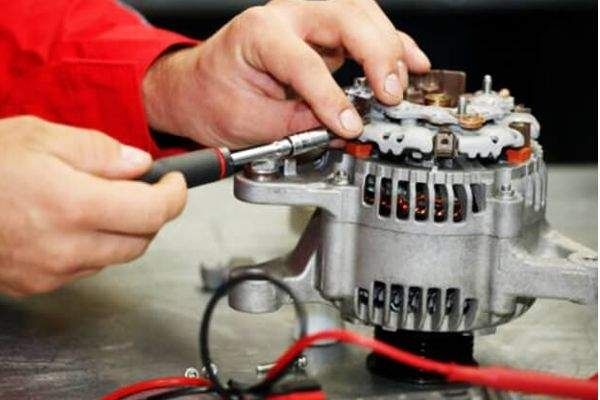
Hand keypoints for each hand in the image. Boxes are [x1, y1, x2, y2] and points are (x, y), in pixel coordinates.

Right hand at [0, 116, 186, 296]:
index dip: (174, 196)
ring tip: (98, 201)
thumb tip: (140, 165)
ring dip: (123, 230)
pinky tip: (72, 223)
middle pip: (142, 240)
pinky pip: (86, 267)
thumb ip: (100, 151)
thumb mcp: (41, 136)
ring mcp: (51, 271)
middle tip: (143, 189)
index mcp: (72, 204)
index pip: (153, 212)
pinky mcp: (37, 284)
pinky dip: (94, 245)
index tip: (175, 183)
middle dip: (152, 213)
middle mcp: (65, 246)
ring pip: (116, 257)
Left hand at [143, 0, 429, 147]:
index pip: (304, 62)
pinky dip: (392, 44)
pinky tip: (411, 61)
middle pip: (344, 15)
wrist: (201, 86)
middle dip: (376, 54)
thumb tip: (341, 130)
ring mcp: (306, 16)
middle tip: (389, 93)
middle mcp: (284, 14)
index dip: (331, 98)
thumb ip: (299, 124)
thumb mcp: (249, 122)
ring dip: (389, 46)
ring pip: (362, 12)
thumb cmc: (213, 97)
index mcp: (257, 33)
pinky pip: (365, 26)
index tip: (350, 125)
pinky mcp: (322, 30)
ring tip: (402, 81)